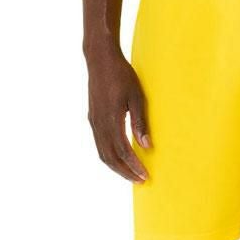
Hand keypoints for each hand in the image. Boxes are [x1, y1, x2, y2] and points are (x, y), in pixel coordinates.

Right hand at [86, 48, 149, 182]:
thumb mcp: (136, 97)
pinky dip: (109, 157)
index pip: (122, 150)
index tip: (145, 176)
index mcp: (110, 119)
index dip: (133, 165)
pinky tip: (120, 160)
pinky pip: (100, 145)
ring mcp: (94, 122)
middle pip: (110, 157)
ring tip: (131, 175)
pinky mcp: (93, 119)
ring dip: (117, 168)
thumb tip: (146, 146)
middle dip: (125, 172)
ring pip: (102, 154)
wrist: (100, 59)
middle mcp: (99, 123)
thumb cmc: (122, 75)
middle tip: (140, 181)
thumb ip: (140, 122)